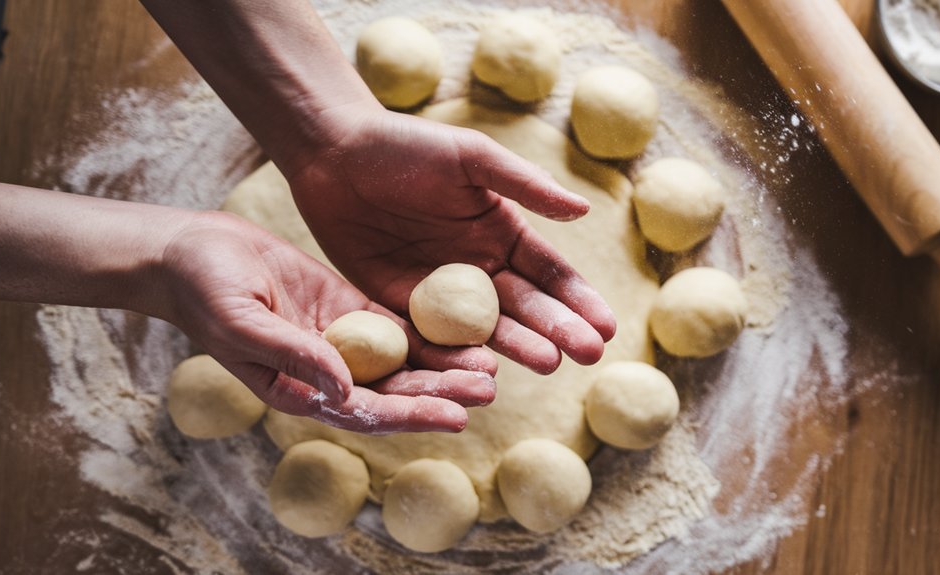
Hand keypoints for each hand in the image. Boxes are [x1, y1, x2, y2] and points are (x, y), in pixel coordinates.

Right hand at [155, 211, 496, 433]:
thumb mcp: (244, 324)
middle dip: (441, 392)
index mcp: (301, 389)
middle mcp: (327, 373)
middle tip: (489, 389)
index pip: (366, 411)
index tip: (457, 418)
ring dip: (443, 365)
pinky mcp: (346, 307)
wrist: (192, 254)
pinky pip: (394, 323)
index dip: (412, 415)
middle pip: (395, 390)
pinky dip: (426, 329)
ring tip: (490, 365)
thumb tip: (345, 388)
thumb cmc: (205, 292)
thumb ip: (294, 356)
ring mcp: (340, 340)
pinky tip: (463, 326)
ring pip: (402, 360)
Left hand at [284, 108, 616, 374]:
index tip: (607, 326)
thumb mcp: (470, 158)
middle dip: (559, 331)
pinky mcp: (397, 306)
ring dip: (518, 347)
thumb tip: (583, 210)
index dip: (579, 299)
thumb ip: (524, 185)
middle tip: (588, 355)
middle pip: (526, 307)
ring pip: (485, 329)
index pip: (550, 274)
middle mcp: (478, 269)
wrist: (332, 154)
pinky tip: (482, 369)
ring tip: (547, 363)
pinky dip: (455, 355)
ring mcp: (439, 293)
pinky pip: (431, 336)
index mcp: (502, 233)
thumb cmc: (405, 144)